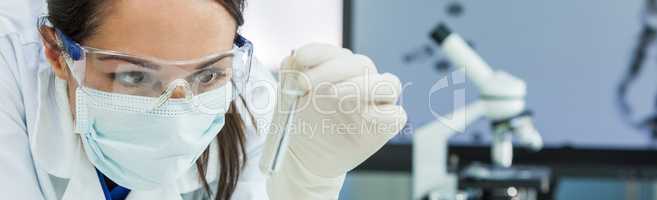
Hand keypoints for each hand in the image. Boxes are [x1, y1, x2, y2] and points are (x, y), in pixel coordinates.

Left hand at [263, 43, 406, 198]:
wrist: (304, 156)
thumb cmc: (300, 122)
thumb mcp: (289, 97)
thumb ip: (292, 74)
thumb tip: (294, 57)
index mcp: (340, 69)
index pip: (337, 53)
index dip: (320, 52)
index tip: (301, 57)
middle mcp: (362, 82)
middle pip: (362, 65)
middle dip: (332, 69)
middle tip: (306, 83)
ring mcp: (376, 104)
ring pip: (389, 84)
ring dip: (361, 86)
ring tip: (332, 94)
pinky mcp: (385, 128)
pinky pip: (396, 115)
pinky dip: (383, 113)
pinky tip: (363, 115)